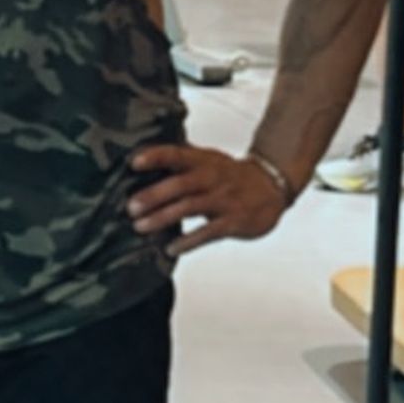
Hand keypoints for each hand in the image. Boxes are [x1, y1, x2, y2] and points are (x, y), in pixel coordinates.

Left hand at [127, 143, 289, 255]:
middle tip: (130, 207)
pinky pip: (208, 232)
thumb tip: (139, 158)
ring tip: (141, 226)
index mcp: (204, 160)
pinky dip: (188, 241)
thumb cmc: (231, 176)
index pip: (177, 154)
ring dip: (163, 217)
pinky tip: (170, 248)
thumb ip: (181, 161)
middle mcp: (213, 177)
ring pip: (190, 207)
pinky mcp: (234, 221)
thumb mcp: (209, 160)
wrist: (272, 187)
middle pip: (180, 184)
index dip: (155, 156)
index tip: (133, 163)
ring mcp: (224, 200)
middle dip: (153, 195)